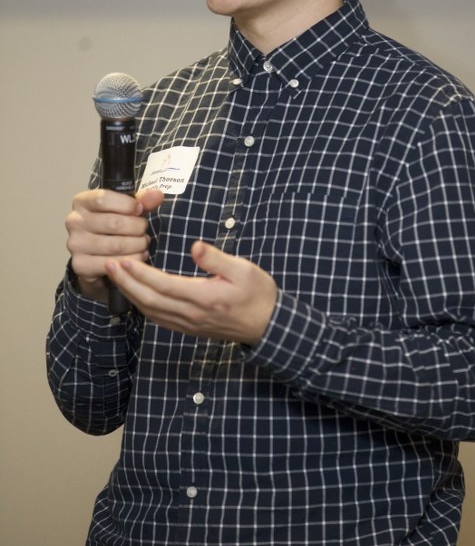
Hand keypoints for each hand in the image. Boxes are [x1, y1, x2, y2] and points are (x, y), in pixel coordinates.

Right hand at [66, 188, 163, 300]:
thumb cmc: (112, 225)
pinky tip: (138, 256)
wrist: (97, 254)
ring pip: (116, 245)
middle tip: (144, 231)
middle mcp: (74, 221)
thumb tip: (157, 195)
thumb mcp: (125, 208)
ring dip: (137, 245)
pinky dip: (132, 260)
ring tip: (143, 243)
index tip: (140, 210)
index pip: (103, 199)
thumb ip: (141, 200)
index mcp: (82, 202)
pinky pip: (113, 263)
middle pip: (113, 223)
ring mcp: (75, 244)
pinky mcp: (80, 265)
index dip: (127, 204)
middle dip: (137, 227)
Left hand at [104, 241, 278, 345]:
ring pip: (151, 311)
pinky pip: (159, 318)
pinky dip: (142, 305)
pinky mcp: (190, 327)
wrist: (268, 325)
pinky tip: (136, 295)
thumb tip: (195, 246)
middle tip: (108, 265)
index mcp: (204, 297)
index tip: (122, 260)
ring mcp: (189, 323)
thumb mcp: (243, 270)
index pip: (163, 285)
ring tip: (116, 277)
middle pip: (149, 300)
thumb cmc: (258, 294)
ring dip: (130, 294)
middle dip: (126, 283)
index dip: (139, 274)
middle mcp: (192, 314)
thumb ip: (216, 258)